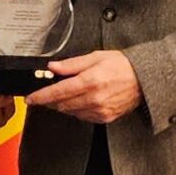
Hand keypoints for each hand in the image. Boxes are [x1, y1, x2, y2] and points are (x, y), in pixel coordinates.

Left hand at [26, 50, 141, 122]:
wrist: (145, 80)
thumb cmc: (123, 66)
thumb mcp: (96, 57)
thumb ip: (72, 64)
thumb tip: (53, 67)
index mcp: (90, 81)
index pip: (58, 92)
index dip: (41, 96)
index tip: (30, 98)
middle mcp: (94, 98)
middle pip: (61, 104)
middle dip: (51, 100)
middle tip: (47, 93)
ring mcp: (100, 110)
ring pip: (70, 112)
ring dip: (64, 104)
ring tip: (68, 93)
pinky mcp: (105, 118)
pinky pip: (83, 117)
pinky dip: (77, 110)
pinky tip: (82, 100)